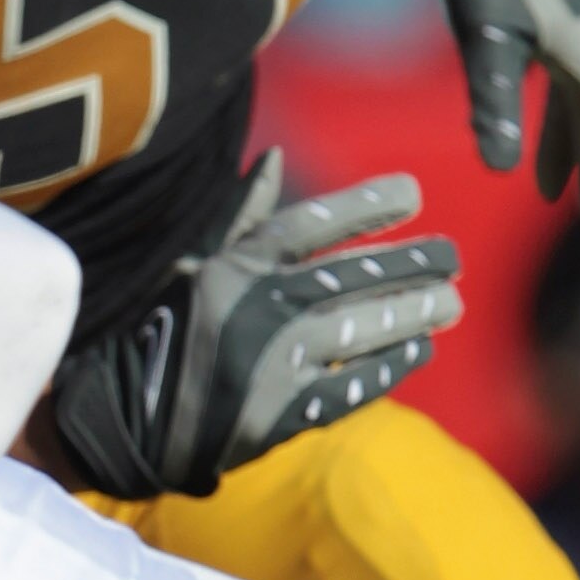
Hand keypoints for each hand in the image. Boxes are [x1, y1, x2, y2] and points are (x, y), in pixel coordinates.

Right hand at [47, 156, 462, 502]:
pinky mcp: (274, 417)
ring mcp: (265, 366)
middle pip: (347, 279)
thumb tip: (274, 156)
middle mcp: (250, 312)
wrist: (127, 422)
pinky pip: (346, 389)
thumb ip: (245, 218)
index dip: (366, 205)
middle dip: (408, 265)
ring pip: (356, 332)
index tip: (415, 193)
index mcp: (230, 270)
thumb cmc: (165, 335)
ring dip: (411, 316)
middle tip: (453, 255)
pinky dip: (386, 370)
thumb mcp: (197, 267)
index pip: (310, 225)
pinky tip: (417, 352)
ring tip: (450, 303)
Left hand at [435, 0, 579, 221]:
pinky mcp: (542, 15)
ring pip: (579, 99)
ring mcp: (566, 28)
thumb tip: (500, 171)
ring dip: (571, 144)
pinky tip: (532, 127)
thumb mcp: (484, 40)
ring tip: (549, 193)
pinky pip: (558, 77)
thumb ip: (494, 105)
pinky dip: (550, 110)